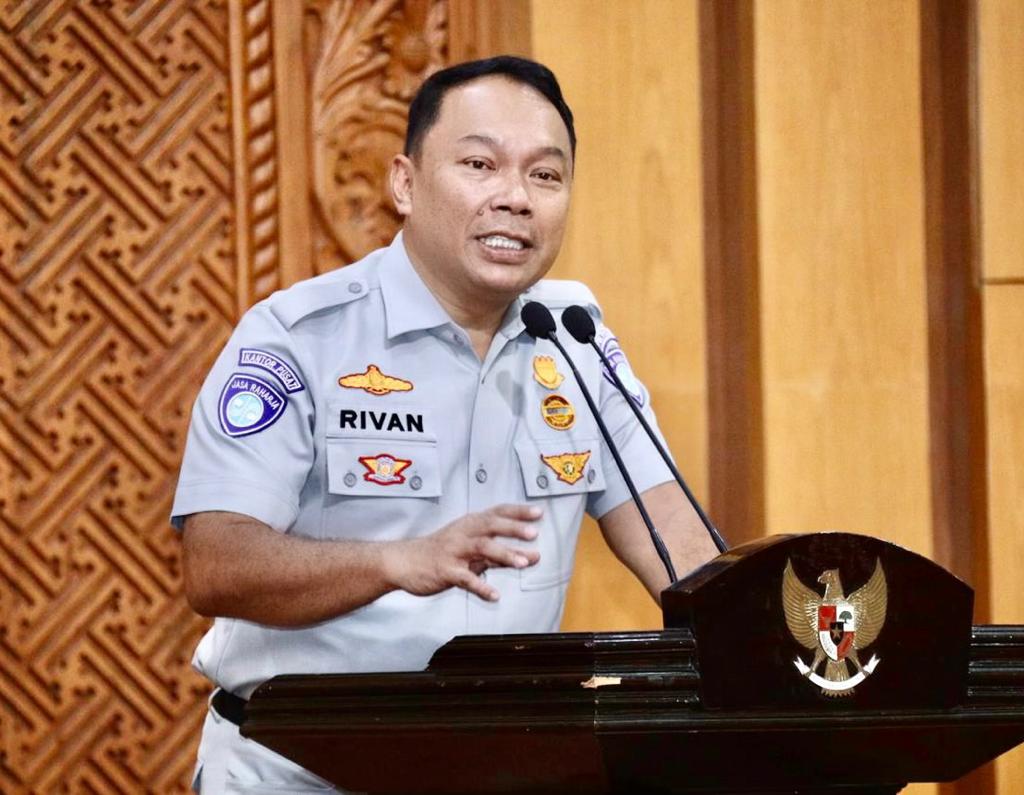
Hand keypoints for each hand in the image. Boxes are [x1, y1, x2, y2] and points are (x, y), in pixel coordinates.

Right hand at [386, 504, 541, 601]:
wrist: (403, 562)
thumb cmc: (442, 553)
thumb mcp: (472, 549)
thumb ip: (502, 553)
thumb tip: (533, 556)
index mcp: (470, 524)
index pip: (497, 513)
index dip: (517, 512)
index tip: (538, 513)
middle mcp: (463, 533)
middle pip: (490, 526)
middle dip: (512, 528)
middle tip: (533, 534)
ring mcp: (453, 551)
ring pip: (480, 548)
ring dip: (502, 554)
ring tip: (522, 563)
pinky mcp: (445, 571)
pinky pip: (465, 579)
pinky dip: (481, 587)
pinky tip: (494, 595)